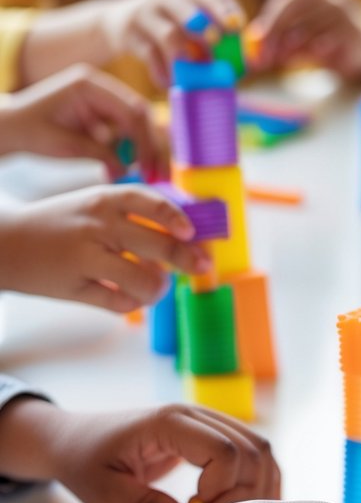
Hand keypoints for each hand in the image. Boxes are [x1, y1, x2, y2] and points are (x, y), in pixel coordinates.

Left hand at [0, 64, 166, 179]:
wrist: (9, 129)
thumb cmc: (29, 132)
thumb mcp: (65, 145)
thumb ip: (100, 154)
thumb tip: (129, 170)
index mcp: (90, 84)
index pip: (131, 111)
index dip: (145, 142)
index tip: (148, 169)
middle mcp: (100, 88)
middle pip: (139, 116)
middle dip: (150, 147)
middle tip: (156, 175)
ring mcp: (101, 102)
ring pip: (134, 127)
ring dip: (141, 152)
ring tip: (143, 177)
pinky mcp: (99, 117)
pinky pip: (122, 135)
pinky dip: (124, 154)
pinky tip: (118, 172)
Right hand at [0, 185, 211, 311]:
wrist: (7, 243)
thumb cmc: (62, 224)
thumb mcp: (94, 206)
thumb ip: (132, 216)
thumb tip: (183, 235)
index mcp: (105, 199)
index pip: (150, 202)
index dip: (176, 218)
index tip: (192, 232)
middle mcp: (98, 225)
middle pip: (158, 245)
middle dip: (187, 260)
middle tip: (200, 266)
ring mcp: (86, 257)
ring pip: (143, 280)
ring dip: (158, 288)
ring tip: (156, 287)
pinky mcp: (75, 288)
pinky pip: (120, 303)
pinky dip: (131, 303)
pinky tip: (127, 297)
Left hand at [0, 398, 280, 502]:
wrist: (76, 439)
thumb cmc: (85, 463)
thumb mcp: (103, 494)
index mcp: (167, 422)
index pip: (224, 450)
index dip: (222, 489)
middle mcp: (196, 414)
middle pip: (254, 449)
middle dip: (244, 493)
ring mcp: (208, 421)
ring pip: (262, 450)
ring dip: (257, 488)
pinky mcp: (213, 434)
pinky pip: (253, 453)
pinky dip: (256, 481)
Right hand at [101, 0, 244, 88]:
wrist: (111, 24)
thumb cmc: (160, 27)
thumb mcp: (181, 19)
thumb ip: (207, 33)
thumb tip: (244, 62)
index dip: (227, 11)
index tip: (238, 29)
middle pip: (189, 7)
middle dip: (206, 26)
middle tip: (216, 45)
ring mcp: (144, 14)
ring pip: (169, 35)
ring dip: (185, 59)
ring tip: (193, 77)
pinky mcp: (128, 35)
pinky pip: (150, 56)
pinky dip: (162, 73)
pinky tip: (169, 83)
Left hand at [247, 0, 360, 81]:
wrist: (360, 52)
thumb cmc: (323, 41)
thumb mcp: (296, 38)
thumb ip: (277, 40)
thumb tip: (253, 50)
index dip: (268, 21)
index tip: (256, 41)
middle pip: (300, 6)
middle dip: (280, 30)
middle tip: (267, 53)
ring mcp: (347, 12)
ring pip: (318, 22)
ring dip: (298, 41)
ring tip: (286, 58)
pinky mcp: (357, 32)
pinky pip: (336, 37)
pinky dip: (322, 47)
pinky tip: (314, 56)